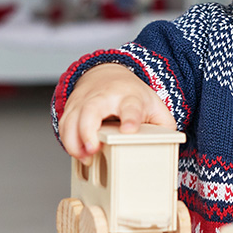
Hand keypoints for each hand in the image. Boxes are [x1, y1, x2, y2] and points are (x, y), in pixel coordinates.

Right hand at [57, 63, 175, 164]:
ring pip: (71, 119)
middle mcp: (104, 97)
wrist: (109, 74)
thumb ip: (165, 126)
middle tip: (93, 150)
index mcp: (129, 97)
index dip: (129, 119)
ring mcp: (85, 101)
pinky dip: (66, 141)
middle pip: (91, 110)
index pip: (130, 107)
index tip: (129, 130)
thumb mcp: (155, 107)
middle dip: (88, 132)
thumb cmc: (133, 96)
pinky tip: (77, 153)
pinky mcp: (72, 108)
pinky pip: (63, 125)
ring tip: (84, 158)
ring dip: (73, 142)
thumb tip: (169, 146)